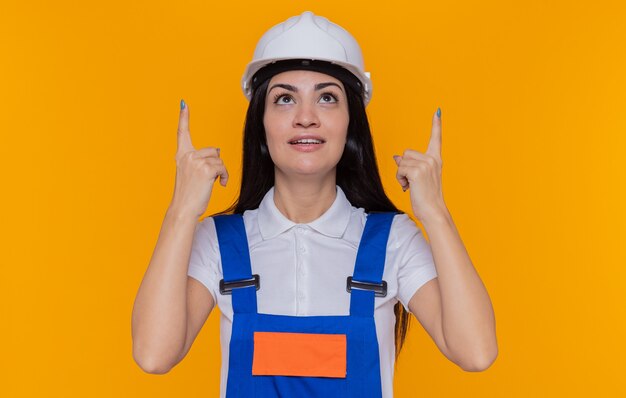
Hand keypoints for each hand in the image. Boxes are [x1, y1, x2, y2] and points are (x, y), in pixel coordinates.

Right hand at [170, 100, 228, 217]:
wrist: (183, 209)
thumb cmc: (189, 194)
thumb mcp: (191, 173)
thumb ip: (200, 160)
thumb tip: (217, 150)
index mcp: (181, 155)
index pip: (182, 133)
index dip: (183, 117)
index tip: (183, 103)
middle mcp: (187, 155)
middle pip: (213, 151)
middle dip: (216, 164)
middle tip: (209, 178)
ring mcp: (196, 161)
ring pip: (219, 160)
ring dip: (221, 172)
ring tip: (214, 183)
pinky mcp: (205, 169)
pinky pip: (222, 167)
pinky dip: (224, 176)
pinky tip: (219, 184)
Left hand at [393, 108, 446, 221]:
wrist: (433, 210)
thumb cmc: (426, 197)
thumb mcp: (418, 178)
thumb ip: (410, 165)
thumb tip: (397, 157)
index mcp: (436, 160)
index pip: (436, 139)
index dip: (436, 125)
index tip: (438, 111)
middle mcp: (432, 159)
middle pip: (407, 153)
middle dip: (404, 167)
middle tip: (412, 182)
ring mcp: (426, 165)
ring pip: (401, 162)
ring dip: (401, 175)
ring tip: (412, 186)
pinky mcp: (417, 171)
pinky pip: (400, 169)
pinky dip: (400, 179)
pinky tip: (409, 187)